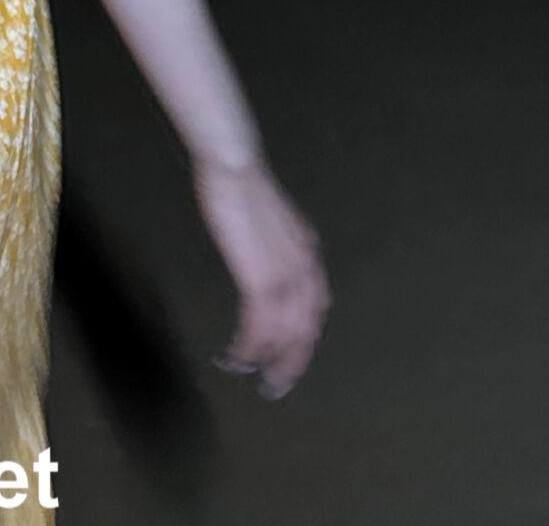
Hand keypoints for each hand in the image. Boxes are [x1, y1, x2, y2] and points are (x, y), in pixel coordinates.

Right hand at [193, 153, 329, 398]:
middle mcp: (304, 268)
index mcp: (307, 252)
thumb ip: (271, 240)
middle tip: (274, 385)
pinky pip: (259, 327)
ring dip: (266, 360)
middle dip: (291, 361)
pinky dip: (248, 346)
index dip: (303, 335)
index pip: (314, 307)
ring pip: (284, 334)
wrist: (234, 164)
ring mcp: (285, 275)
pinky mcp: (261, 279)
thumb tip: (260, 253)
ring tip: (248, 375)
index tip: (287, 354)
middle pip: (305, 329)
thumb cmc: (240, 181)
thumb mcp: (266, 217)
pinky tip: (234, 356)